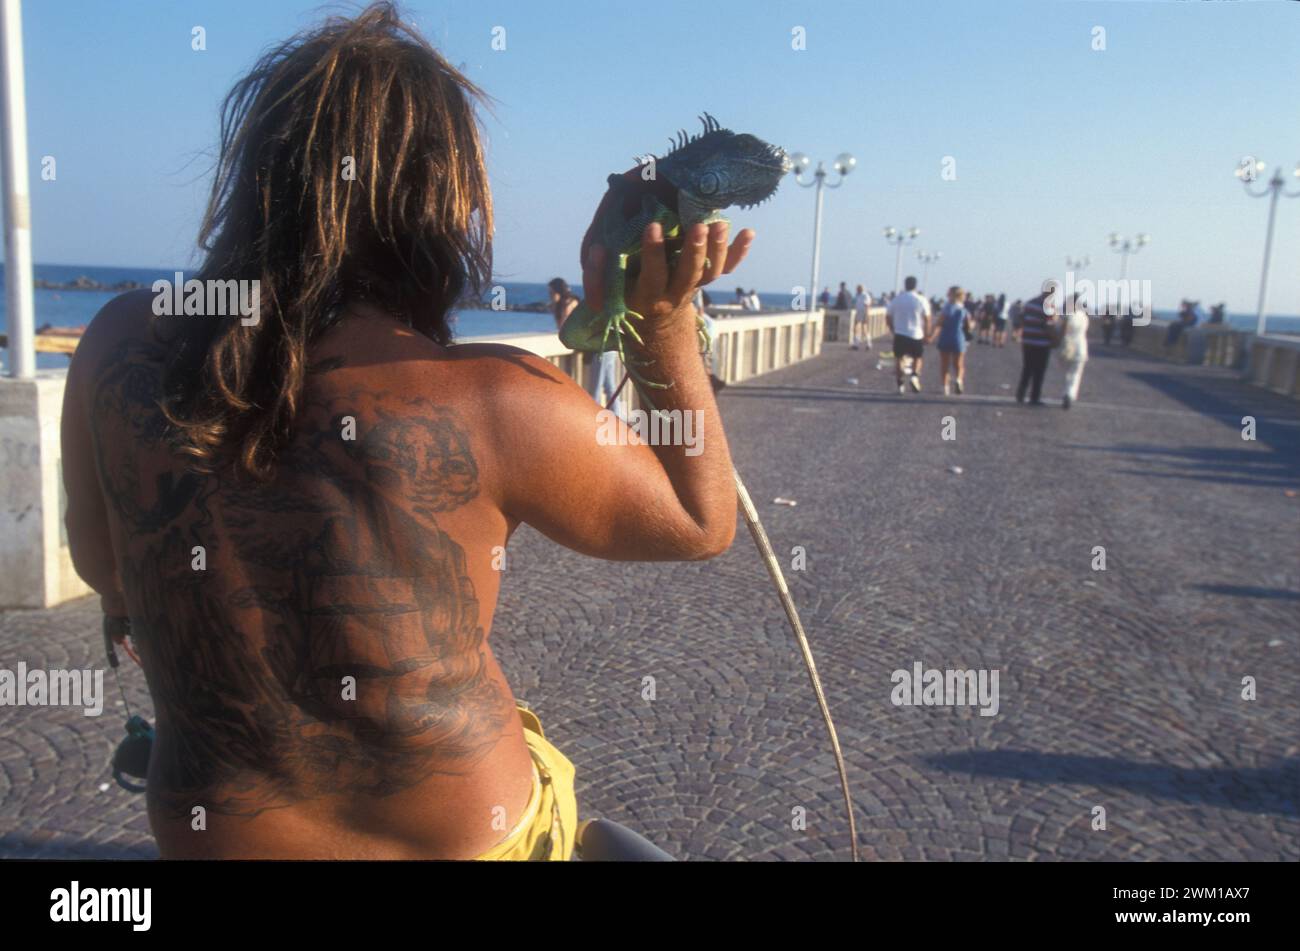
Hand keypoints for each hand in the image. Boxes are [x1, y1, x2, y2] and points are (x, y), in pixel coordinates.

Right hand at [578, 165, 753, 312]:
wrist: (651, 319)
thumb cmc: (621, 292)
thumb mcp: (604, 289)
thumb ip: (596, 272)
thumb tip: (598, 250)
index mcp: (647, 295)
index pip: (653, 274)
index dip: (653, 253)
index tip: (652, 226)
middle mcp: (673, 293)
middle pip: (689, 274)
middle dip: (694, 250)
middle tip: (698, 226)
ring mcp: (692, 286)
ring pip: (709, 272)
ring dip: (717, 249)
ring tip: (720, 223)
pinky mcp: (704, 277)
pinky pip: (726, 268)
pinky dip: (738, 252)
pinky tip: (749, 232)